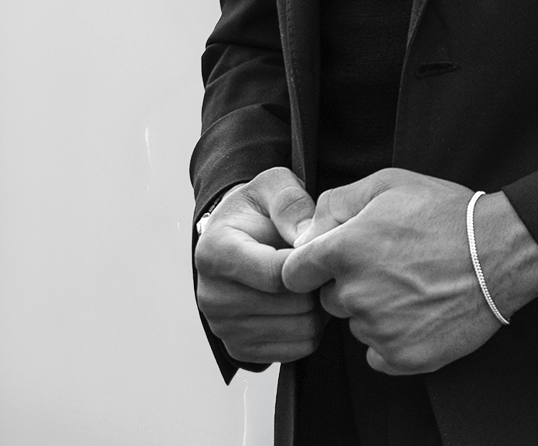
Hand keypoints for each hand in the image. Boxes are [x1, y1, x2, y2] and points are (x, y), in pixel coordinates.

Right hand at [195, 167, 325, 365]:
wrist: (237, 235)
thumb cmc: (258, 209)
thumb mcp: (273, 186)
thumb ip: (290, 201)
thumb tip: (303, 236)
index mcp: (215, 253)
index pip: (275, 274)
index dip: (310, 264)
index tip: (325, 249)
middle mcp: (211, 295)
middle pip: (289, 306)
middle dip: (317, 286)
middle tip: (326, 266)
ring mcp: (223, 327)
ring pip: (298, 331)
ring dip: (318, 309)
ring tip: (316, 282)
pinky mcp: (239, 349)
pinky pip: (294, 351)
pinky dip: (310, 330)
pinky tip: (306, 303)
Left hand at [280, 169, 537, 374]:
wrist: (498, 252)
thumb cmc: (446, 213)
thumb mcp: (390, 183)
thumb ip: (338, 201)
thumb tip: (310, 227)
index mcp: (344, 250)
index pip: (294, 273)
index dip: (312, 265)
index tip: (334, 261)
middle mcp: (354, 293)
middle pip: (330, 298)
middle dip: (350, 284)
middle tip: (391, 265)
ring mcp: (378, 330)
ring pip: (358, 323)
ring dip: (375, 310)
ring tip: (415, 283)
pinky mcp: (401, 357)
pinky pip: (378, 353)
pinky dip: (393, 337)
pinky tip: (420, 311)